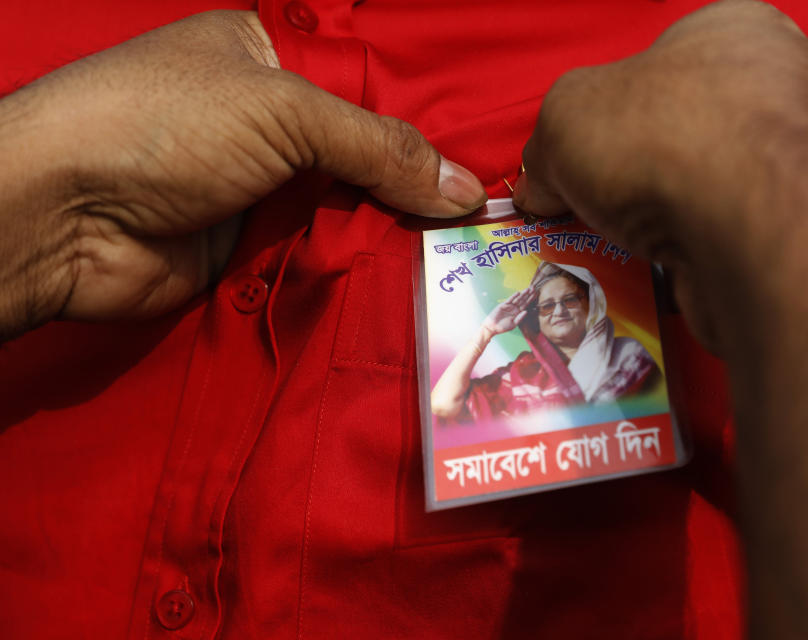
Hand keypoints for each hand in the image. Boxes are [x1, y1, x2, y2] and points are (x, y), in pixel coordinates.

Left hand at [0, 10, 485, 338]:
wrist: (66, 219)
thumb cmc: (164, 127)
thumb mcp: (284, 113)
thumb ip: (379, 149)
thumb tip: (465, 189)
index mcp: (267, 61)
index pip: (366, 90)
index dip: (419, 125)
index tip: (478, 163)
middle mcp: (265, 126)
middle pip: (360, 158)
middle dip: (411, 189)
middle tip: (481, 221)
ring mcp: (257, 191)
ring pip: (343, 213)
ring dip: (385, 235)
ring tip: (457, 256)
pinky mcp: (249, 251)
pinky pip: (317, 259)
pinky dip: (351, 271)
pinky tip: (404, 283)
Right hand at [482, 288, 537, 335]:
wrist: (493, 327)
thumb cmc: (503, 327)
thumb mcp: (513, 324)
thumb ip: (520, 318)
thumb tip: (526, 311)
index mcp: (518, 312)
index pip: (526, 305)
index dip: (530, 299)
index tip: (535, 294)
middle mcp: (514, 308)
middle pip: (523, 300)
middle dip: (528, 294)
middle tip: (534, 288)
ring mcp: (509, 306)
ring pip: (517, 299)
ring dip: (522, 294)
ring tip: (528, 289)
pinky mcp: (503, 305)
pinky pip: (509, 300)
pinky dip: (513, 296)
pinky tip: (518, 293)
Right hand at [513, 0, 807, 351]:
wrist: (750, 229)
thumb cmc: (664, 138)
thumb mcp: (566, 119)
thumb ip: (546, 149)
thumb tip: (539, 186)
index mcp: (733, 30)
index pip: (662, 61)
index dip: (611, 108)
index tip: (582, 151)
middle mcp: (778, 87)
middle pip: (680, 132)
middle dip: (630, 171)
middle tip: (589, 201)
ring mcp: (796, 162)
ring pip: (704, 190)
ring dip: (658, 218)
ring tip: (619, 239)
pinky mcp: (798, 229)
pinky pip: (726, 237)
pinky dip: (689, 253)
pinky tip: (659, 267)